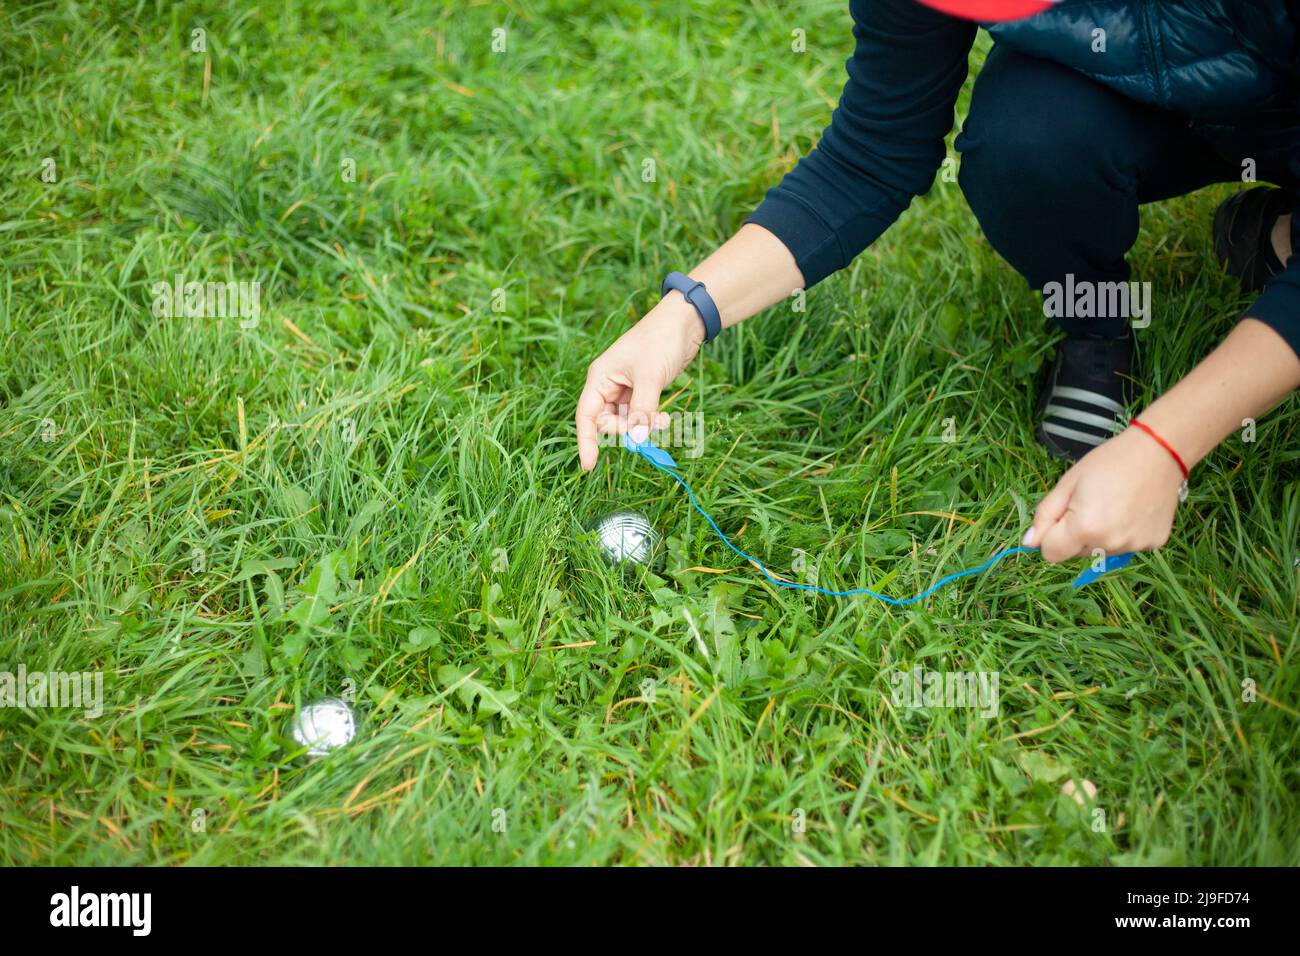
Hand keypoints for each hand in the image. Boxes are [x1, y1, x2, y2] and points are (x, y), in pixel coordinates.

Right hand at [575, 297, 704, 470]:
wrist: (684, 323)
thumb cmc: (660, 341)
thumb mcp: (651, 376)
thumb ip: (643, 410)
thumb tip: (636, 440)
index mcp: (600, 377)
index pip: (586, 416)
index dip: (586, 442)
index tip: (588, 467)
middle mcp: (608, 385)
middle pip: (607, 423)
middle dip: (627, 431)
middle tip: (650, 427)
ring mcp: (625, 390)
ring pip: (626, 422)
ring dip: (643, 427)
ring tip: (664, 421)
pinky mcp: (642, 391)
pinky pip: (640, 416)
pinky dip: (651, 421)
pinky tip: (665, 417)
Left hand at [1025, 426, 1183, 561]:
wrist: (1158, 451)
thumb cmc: (1108, 462)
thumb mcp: (1067, 483)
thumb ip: (1045, 515)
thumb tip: (1029, 542)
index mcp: (1085, 528)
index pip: (1051, 554)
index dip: (1051, 535)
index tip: (1062, 515)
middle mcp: (1110, 544)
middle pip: (1076, 553)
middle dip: (1076, 534)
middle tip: (1091, 503)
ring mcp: (1134, 545)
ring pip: (1101, 550)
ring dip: (1100, 534)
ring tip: (1114, 504)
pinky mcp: (1154, 543)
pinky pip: (1126, 545)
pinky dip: (1124, 532)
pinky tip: (1132, 509)